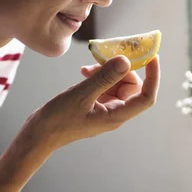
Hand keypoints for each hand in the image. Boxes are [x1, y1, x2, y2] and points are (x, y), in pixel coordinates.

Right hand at [22, 55, 159, 151]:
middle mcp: (115, 112)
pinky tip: (84, 72)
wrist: (39, 134)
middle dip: (121, 69)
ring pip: (117, 83)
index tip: (151, 56)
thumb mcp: (81, 94)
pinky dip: (98, 75)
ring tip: (88, 68)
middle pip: (132, 86)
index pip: (146, 97)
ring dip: (106, 71)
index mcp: (117, 115)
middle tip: (107, 57)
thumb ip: (105, 77)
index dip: (153, 76)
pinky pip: (105, 85)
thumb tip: (126, 61)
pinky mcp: (95, 104)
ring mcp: (105, 108)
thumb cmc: (58, 119)